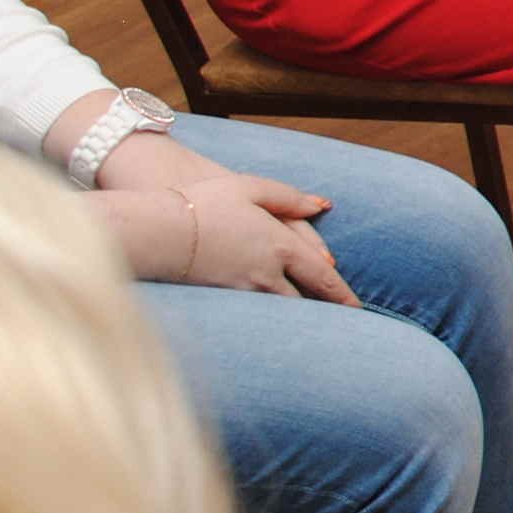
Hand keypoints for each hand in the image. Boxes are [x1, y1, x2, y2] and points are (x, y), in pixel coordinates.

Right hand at [104, 161, 355, 300]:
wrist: (155, 231)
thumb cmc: (202, 203)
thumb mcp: (249, 187)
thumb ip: (289, 197)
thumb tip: (321, 205)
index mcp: (279, 244)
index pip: (321, 274)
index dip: (341, 292)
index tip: (357, 307)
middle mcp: (267, 272)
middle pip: (306, 297)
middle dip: (326, 309)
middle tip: (344, 321)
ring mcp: (244, 289)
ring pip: (282, 308)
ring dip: (300, 315)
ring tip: (315, 325)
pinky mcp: (222, 298)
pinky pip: (257, 312)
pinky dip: (272, 318)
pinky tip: (275, 323)